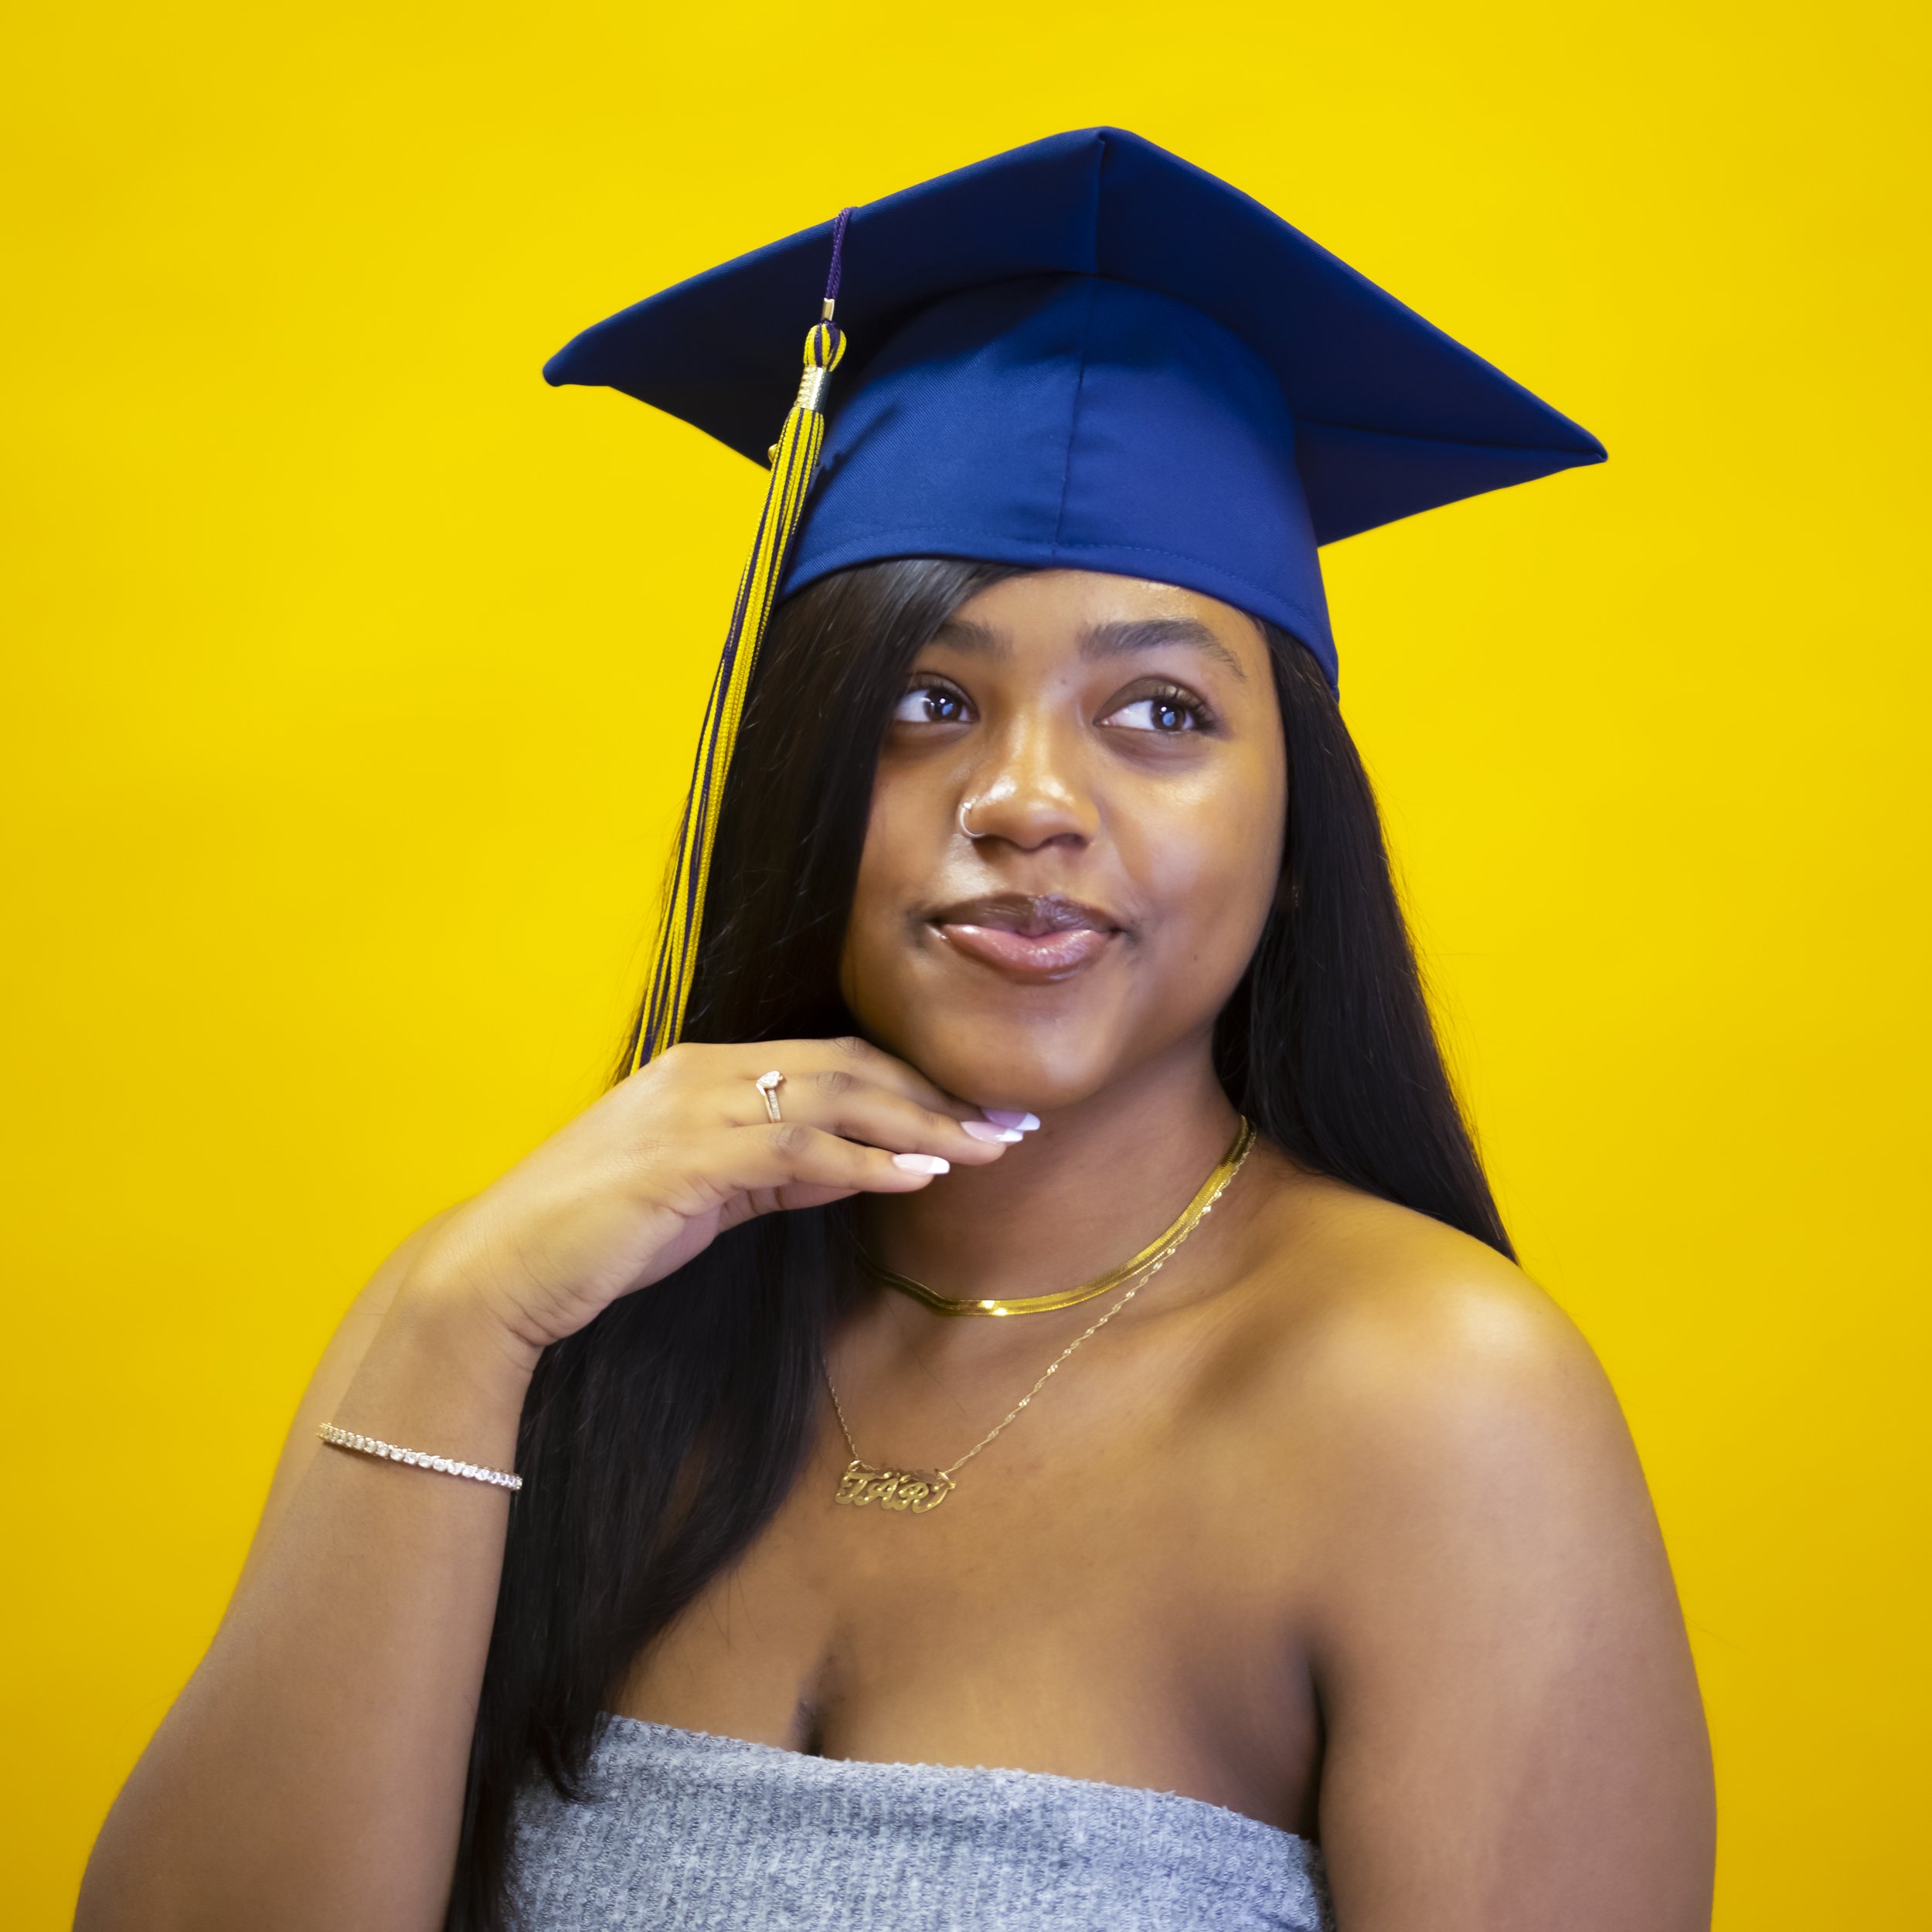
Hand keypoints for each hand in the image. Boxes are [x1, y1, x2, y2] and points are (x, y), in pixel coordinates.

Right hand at [398, 1037, 1020, 1354]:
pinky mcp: (685, 1158)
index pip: (833, 1057)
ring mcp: (693, 1108)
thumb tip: (865, 1163)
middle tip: (1012, 1121)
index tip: (978, 1109)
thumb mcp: (708, 1194)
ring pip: (834, 1096)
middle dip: (937, 1093)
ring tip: (988, 1146)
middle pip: (848, 1065)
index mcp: (706, 1069)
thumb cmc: (601, 1235)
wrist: (503, 1271)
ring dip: (921, 1122)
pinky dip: (867, 1159)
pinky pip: (798, 1148)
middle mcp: (704, 1072)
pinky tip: (920, 1175)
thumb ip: (779, 1171)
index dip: (913, 1080)